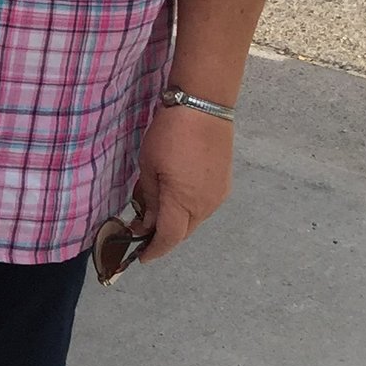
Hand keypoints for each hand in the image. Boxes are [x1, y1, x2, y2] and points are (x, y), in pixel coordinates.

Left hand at [130, 102, 234, 262]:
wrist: (203, 108)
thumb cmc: (169, 135)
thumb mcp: (148, 166)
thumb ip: (149, 198)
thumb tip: (147, 221)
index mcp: (183, 202)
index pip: (168, 238)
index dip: (154, 250)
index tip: (141, 256)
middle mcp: (205, 205)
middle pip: (183, 232)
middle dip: (163, 236)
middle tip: (143, 231)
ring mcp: (218, 195)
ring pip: (194, 220)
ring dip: (176, 221)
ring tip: (156, 212)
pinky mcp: (224, 185)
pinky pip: (204, 207)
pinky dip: (187, 209)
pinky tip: (175, 197)